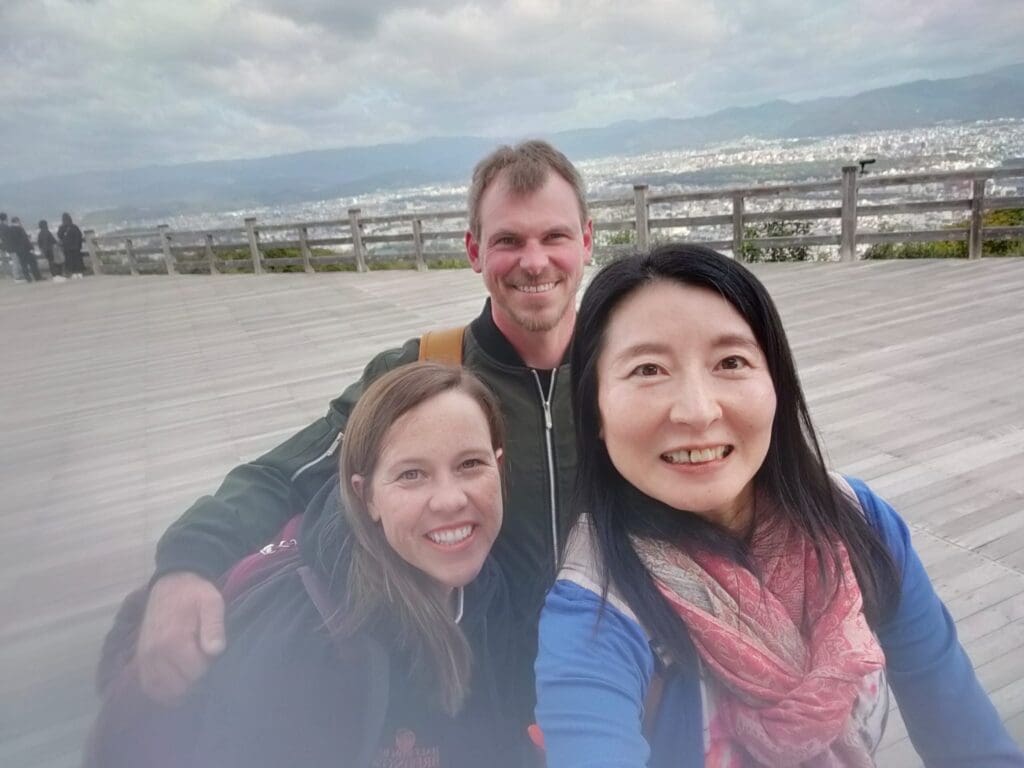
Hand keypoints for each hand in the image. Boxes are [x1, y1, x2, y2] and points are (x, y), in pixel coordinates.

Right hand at [135, 572, 225, 703]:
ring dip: (181, 689)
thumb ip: (214, 626)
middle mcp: (155, 653)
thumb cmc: (195, 594)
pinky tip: (178, 684)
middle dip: (197, 680)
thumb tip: (215, 650)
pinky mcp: (141, 661)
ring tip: (193, 673)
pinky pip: (150, 688)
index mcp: (174, 640)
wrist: (171, 584)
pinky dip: (164, 691)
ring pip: (164, 691)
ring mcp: (145, 659)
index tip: (213, 656)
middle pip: (181, 686)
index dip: (210, 668)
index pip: (196, 673)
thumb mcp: (212, 603)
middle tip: (205, 664)